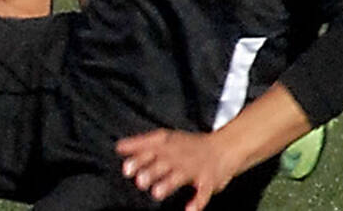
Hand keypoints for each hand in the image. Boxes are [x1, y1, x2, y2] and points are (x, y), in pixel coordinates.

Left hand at [116, 129, 237, 210]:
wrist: (224, 148)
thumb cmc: (189, 146)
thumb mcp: (165, 139)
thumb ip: (141, 144)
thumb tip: (119, 147)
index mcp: (168, 145)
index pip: (150, 150)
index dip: (138, 159)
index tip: (126, 169)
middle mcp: (180, 156)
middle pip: (164, 163)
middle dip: (151, 171)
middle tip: (140, 181)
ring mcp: (195, 169)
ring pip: (180, 176)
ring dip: (168, 184)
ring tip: (156, 193)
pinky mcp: (209, 181)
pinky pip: (204, 192)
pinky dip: (198, 202)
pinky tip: (190, 210)